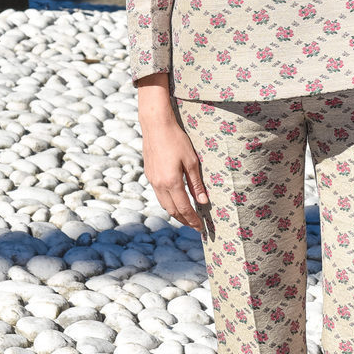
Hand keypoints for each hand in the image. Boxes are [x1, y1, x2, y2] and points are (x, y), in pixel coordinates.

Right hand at [136, 79, 208, 229]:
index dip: (193, 220)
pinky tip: (176, 201)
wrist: (156, 125)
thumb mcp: (192, 161)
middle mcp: (159, 184)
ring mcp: (152, 180)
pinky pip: (159, 195)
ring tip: (187, 217)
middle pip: (172, 210)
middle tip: (195, 226)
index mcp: (171, 182)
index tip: (201, 228)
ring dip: (176, 213)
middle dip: (184, 220)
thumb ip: (196, 183)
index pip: (184, 208)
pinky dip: (169, 203)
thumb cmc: (176, 140)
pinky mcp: (149, 174)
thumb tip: (203, 201)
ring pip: (164, 204)